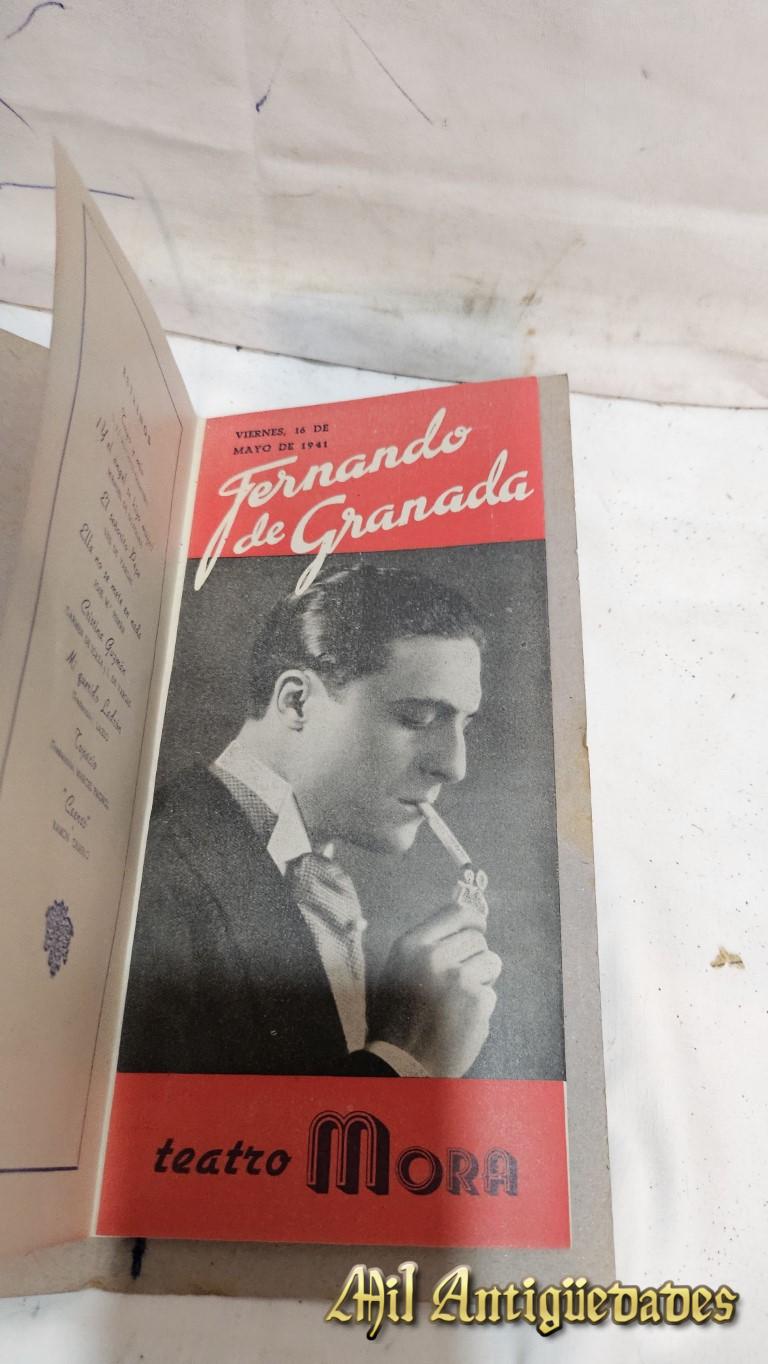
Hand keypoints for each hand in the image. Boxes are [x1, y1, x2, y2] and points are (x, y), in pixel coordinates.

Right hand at [369, 892, 501, 1076]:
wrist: (400, 1064)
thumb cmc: (396, 1021)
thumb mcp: (396, 972)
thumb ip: (423, 948)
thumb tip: (458, 927)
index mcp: (410, 945)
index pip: (456, 913)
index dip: (474, 920)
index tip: (479, 928)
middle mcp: (433, 956)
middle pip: (477, 938)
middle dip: (475, 957)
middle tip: (461, 981)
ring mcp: (456, 977)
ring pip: (491, 962)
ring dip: (482, 980)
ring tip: (460, 1002)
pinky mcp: (476, 1000)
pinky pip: (491, 994)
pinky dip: (481, 1009)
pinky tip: (461, 1022)